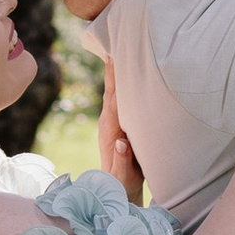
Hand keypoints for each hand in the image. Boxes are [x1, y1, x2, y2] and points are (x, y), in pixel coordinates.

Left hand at [98, 60, 143, 198]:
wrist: (118, 191)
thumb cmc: (124, 185)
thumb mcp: (125, 177)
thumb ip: (123, 162)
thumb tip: (122, 145)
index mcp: (111, 132)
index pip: (113, 100)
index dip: (115, 80)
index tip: (114, 58)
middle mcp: (108, 124)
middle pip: (111, 91)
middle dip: (113, 69)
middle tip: (116, 43)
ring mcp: (111, 123)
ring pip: (114, 93)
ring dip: (116, 73)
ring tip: (118, 51)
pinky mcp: (116, 125)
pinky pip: (118, 100)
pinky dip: (120, 84)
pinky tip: (124, 72)